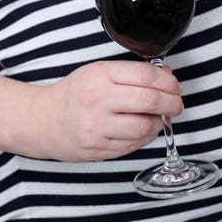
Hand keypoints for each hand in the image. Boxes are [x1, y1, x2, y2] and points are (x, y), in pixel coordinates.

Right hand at [37, 61, 182, 161]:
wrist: (45, 121)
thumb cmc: (75, 94)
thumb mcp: (97, 72)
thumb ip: (130, 73)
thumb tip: (166, 75)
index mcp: (98, 76)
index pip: (146, 76)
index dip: (168, 81)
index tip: (174, 86)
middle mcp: (97, 100)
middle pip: (149, 101)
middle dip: (172, 103)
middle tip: (176, 104)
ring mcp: (97, 127)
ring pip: (145, 127)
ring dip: (159, 122)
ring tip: (156, 118)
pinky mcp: (98, 149)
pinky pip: (135, 144)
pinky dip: (145, 136)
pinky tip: (141, 129)